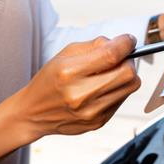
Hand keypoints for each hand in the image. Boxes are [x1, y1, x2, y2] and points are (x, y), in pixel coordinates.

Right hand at [15, 34, 140, 138]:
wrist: (33, 113)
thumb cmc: (50, 80)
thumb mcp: (65, 54)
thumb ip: (96, 46)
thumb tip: (122, 44)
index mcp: (69, 72)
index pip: (111, 55)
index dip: (125, 44)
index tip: (128, 40)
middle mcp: (80, 95)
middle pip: (128, 74)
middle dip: (128, 61)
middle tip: (119, 59)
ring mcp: (91, 112)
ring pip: (130, 87)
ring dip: (125, 76)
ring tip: (110, 74)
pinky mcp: (98, 123)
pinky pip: (122, 100)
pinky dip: (118, 90)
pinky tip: (102, 89)